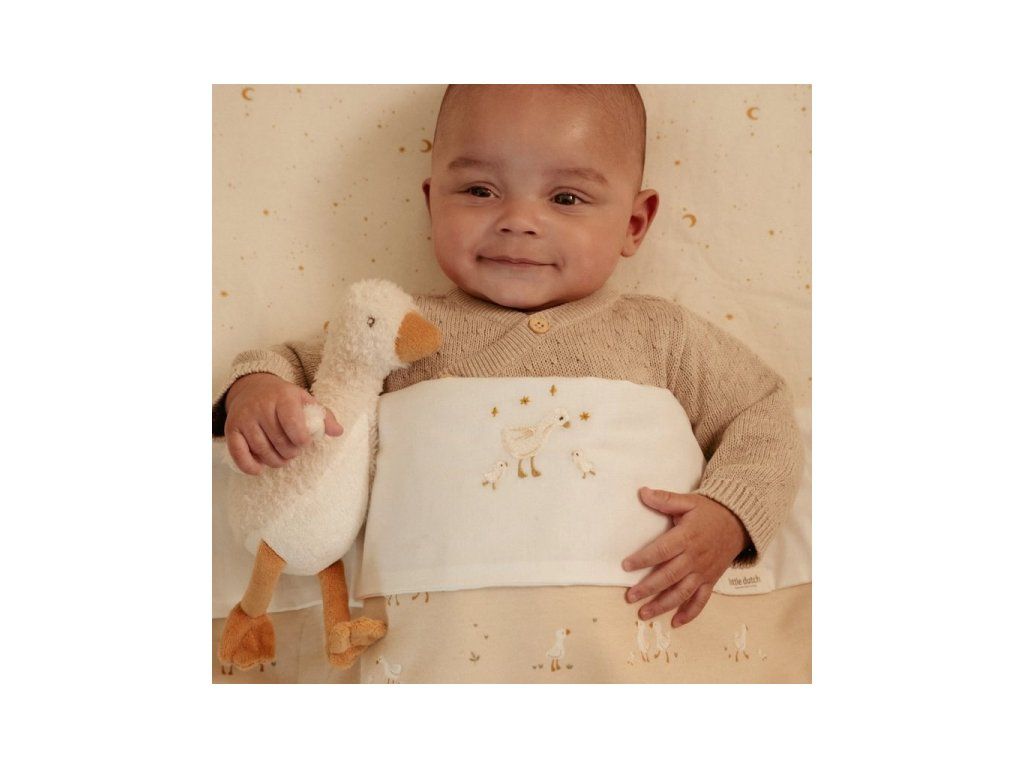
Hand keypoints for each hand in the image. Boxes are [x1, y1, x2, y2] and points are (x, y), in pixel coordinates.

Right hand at [224, 372, 342, 474]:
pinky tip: (260, 468)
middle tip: (293, 450)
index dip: (302, 440)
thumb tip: (338, 432)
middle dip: (291, 453)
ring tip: (282, 458)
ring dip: (276, 461)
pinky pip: (239, 454)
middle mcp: (261, 407)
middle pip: (280, 442)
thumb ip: (323, 416)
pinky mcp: (232, 429)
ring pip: (262, 450)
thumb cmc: (283, 398)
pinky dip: (250, 466)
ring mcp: (245, 418)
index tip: (304, 442)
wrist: (252, 387)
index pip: (294, 425)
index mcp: (283, 397)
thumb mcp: (304, 400)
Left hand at [622, 487, 750, 627]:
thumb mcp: (688, 501)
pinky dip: (690, 613)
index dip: (643, 559)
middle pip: (669, 576)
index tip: (626, 566)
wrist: (740, 522)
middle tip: (630, 596)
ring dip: (663, 605)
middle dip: (648, 588)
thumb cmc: (710, 511)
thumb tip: (642, 492)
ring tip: (644, 613)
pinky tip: (675, 623)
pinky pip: (701, 600)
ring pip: (682, 592)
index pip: (661, 551)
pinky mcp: (711, 580)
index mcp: (687, 537)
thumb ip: (665, 499)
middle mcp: (695, 558)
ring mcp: (704, 571)